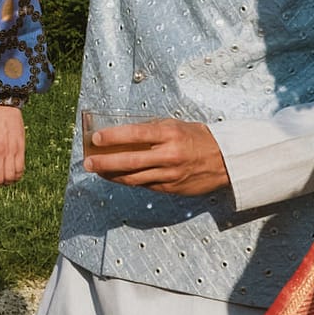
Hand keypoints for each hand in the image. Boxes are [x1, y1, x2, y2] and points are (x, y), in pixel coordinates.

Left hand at [83, 119, 228, 194]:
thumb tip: (123, 133)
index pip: (136, 134)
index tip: (96, 138)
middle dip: (105, 162)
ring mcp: (170, 175)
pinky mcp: (171, 188)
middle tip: (88, 161)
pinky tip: (116, 177)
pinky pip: (144, 185)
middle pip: (130, 161)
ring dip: (112, 175)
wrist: (226, 160)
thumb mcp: (176, 125)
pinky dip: (128, 181)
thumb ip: (151, 129)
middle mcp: (169, 156)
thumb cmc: (198, 138)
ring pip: (134, 177)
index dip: (113, 136)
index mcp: (170, 134)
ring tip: (97, 170)